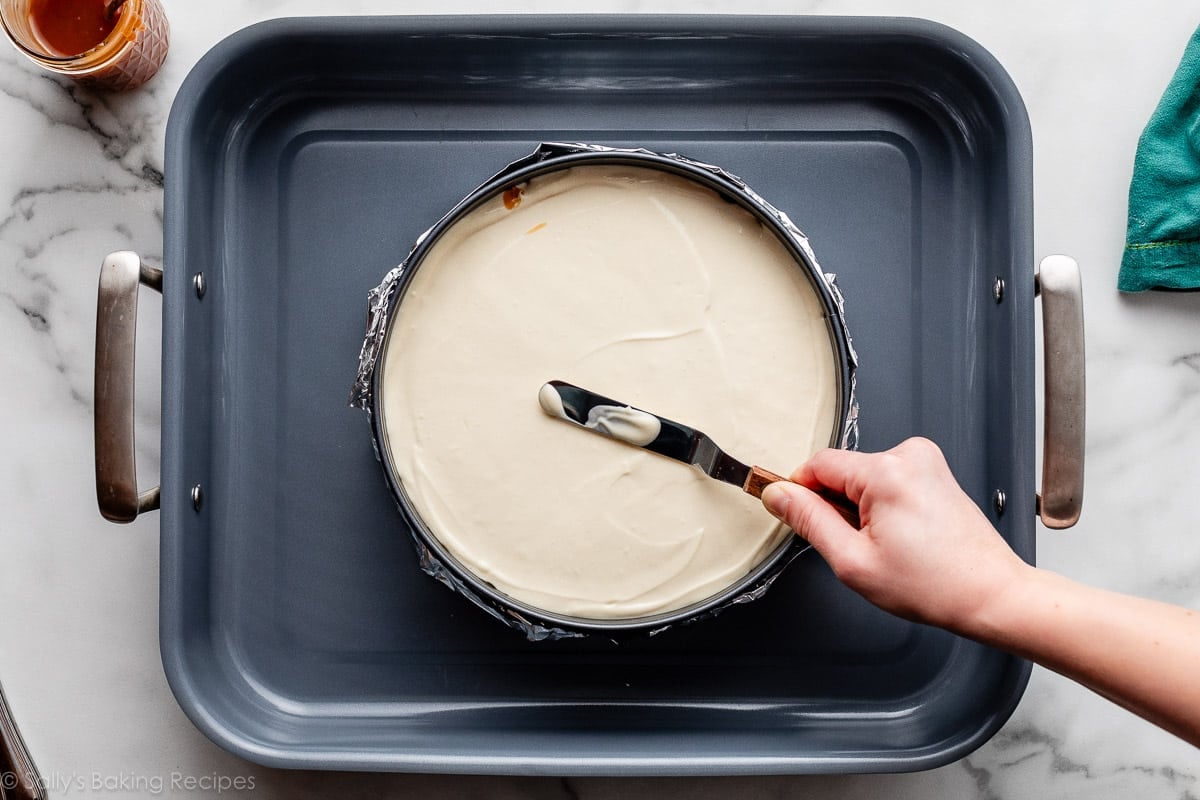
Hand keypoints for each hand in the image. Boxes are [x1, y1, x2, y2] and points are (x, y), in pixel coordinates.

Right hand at [760, 437, 1029, 631]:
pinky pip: (886, 481)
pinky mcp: (933, 472)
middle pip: (841, 471)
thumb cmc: (935, 585)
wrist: (990, 594)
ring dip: (859, 509)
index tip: (795, 517)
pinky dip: (880, 507)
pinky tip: (899, 537)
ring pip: (863, 478)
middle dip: (835, 507)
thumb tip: (778, 494)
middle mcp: (909, 455)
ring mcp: (925, 461)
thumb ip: (808, 521)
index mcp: (887, 472)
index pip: (817, 464)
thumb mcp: (853, 561)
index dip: (800, 493)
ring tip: (884, 545)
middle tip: (854, 547)